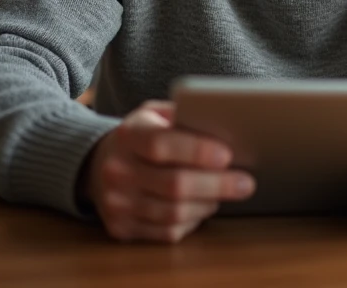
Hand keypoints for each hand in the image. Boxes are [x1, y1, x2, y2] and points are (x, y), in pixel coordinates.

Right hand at [81, 100, 255, 242]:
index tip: (227, 155)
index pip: (160, 144)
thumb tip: (225, 128)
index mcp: (128, 135)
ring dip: (207, 204)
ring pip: (174, 213)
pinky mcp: (122, 228)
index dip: (196, 151)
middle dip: (216, 185)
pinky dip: (192, 221)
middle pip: (173, 184)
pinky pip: (167, 232)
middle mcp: (117, 170)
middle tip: (245, 183)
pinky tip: (202, 207)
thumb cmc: (143, 136)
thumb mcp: (156, 115)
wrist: (101, 164)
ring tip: (227, 192)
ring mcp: (116, 203)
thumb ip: (184, 116)